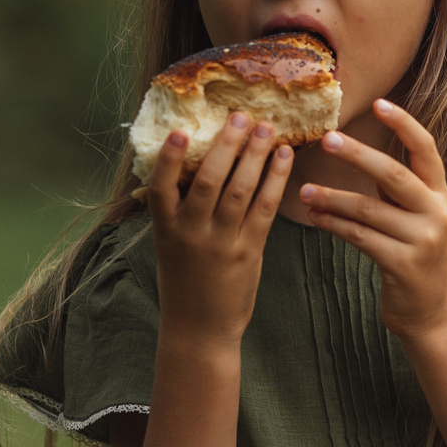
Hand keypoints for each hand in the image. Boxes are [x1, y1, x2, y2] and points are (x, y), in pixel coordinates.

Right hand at [147, 114, 293, 351]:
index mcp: (165, 229)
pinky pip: (265, 209)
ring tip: (266, 129)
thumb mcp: (169, 244)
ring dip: (255, 157)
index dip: (170, 159)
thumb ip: (179, 209)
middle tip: (240, 117)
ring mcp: (221, 243)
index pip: (161, 187)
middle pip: (208, 181)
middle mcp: (191, 234)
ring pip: (240, 191)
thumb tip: (195, 162)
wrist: (198, 330)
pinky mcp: (249, 251)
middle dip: (226, 146)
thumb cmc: (183, 281)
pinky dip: (275, 180)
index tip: (180, 131)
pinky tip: (284, 159)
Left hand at [298, 99, 446, 341]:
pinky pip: (360, 237)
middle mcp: (436, 213)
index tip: (379, 102)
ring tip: (304, 192)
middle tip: (327, 138)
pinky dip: (334, 225)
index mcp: (440, 194)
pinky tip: (314, 218)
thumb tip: (359, 150)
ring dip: (332, 198)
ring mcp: (423, 240)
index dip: (405, 124)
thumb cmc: (415, 256)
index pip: (426, 149)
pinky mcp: (403, 264)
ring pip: (369, 209)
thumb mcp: (416, 216)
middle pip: (394, 174)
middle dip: (358, 155)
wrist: (431, 313)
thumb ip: (397, 188)